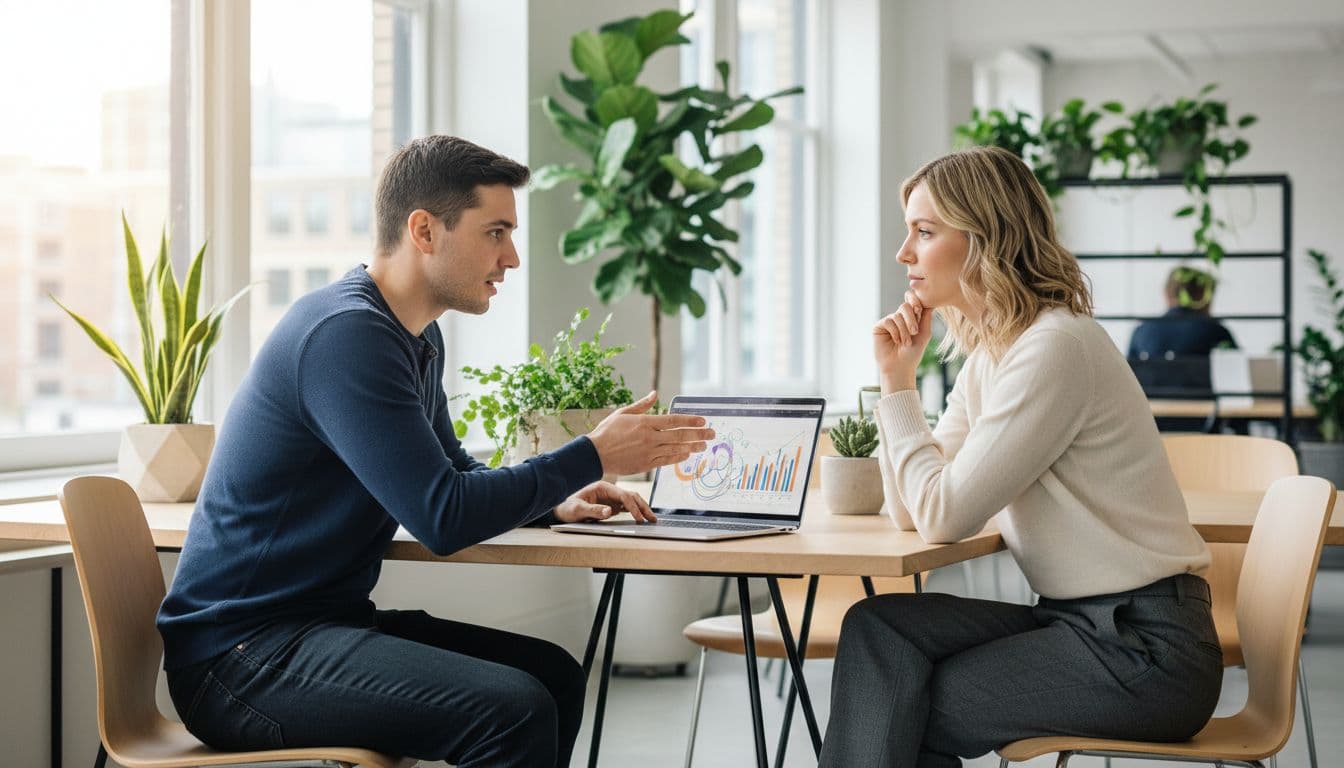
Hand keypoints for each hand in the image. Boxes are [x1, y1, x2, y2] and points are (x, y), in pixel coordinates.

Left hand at [552, 481, 656, 522]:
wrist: (561, 510)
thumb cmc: (567, 507)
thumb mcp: (577, 510)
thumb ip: (593, 510)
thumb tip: (609, 511)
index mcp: (602, 487)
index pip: (623, 495)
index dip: (633, 506)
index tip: (638, 518)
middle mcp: (608, 491)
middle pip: (631, 496)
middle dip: (643, 507)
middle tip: (652, 518)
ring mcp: (611, 498)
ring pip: (631, 501)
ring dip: (641, 509)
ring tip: (651, 519)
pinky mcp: (611, 505)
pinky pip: (626, 508)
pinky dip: (635, 512)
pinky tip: (642, 518)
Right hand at [587, 391, 715, 475]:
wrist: (595, 454)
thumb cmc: (607, 432)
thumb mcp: (623, 413)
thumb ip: (642, 405)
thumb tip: (654, 394)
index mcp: (645, 422)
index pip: (673, 420)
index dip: (690, 420)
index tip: (703, 420)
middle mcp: (650, 438)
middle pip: (680, 435)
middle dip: (699, 434)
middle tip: (712, 433)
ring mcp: (649, 452)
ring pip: (676, 449)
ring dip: (693, 447)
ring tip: (704, 445)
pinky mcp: (646, 464)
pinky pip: (667, 461)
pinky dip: (679, 457)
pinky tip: (688, 454)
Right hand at [873, 290, 932, 393]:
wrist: (900, 366)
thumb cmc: (913, 352)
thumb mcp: (924, 333)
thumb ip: (926, 316)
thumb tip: (930, 300)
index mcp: (911, 317)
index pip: (912, 301)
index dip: (915, 300)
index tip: (919, 309)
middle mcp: (899, 317)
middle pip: (905, 306)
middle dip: (911, 319)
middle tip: (915, 332)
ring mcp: (889, 321)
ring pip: (897, 316)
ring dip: (904, 330)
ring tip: (905, 343)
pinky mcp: (879, 326)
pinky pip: (888, 321)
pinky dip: (895, 332)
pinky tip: (896, 341)